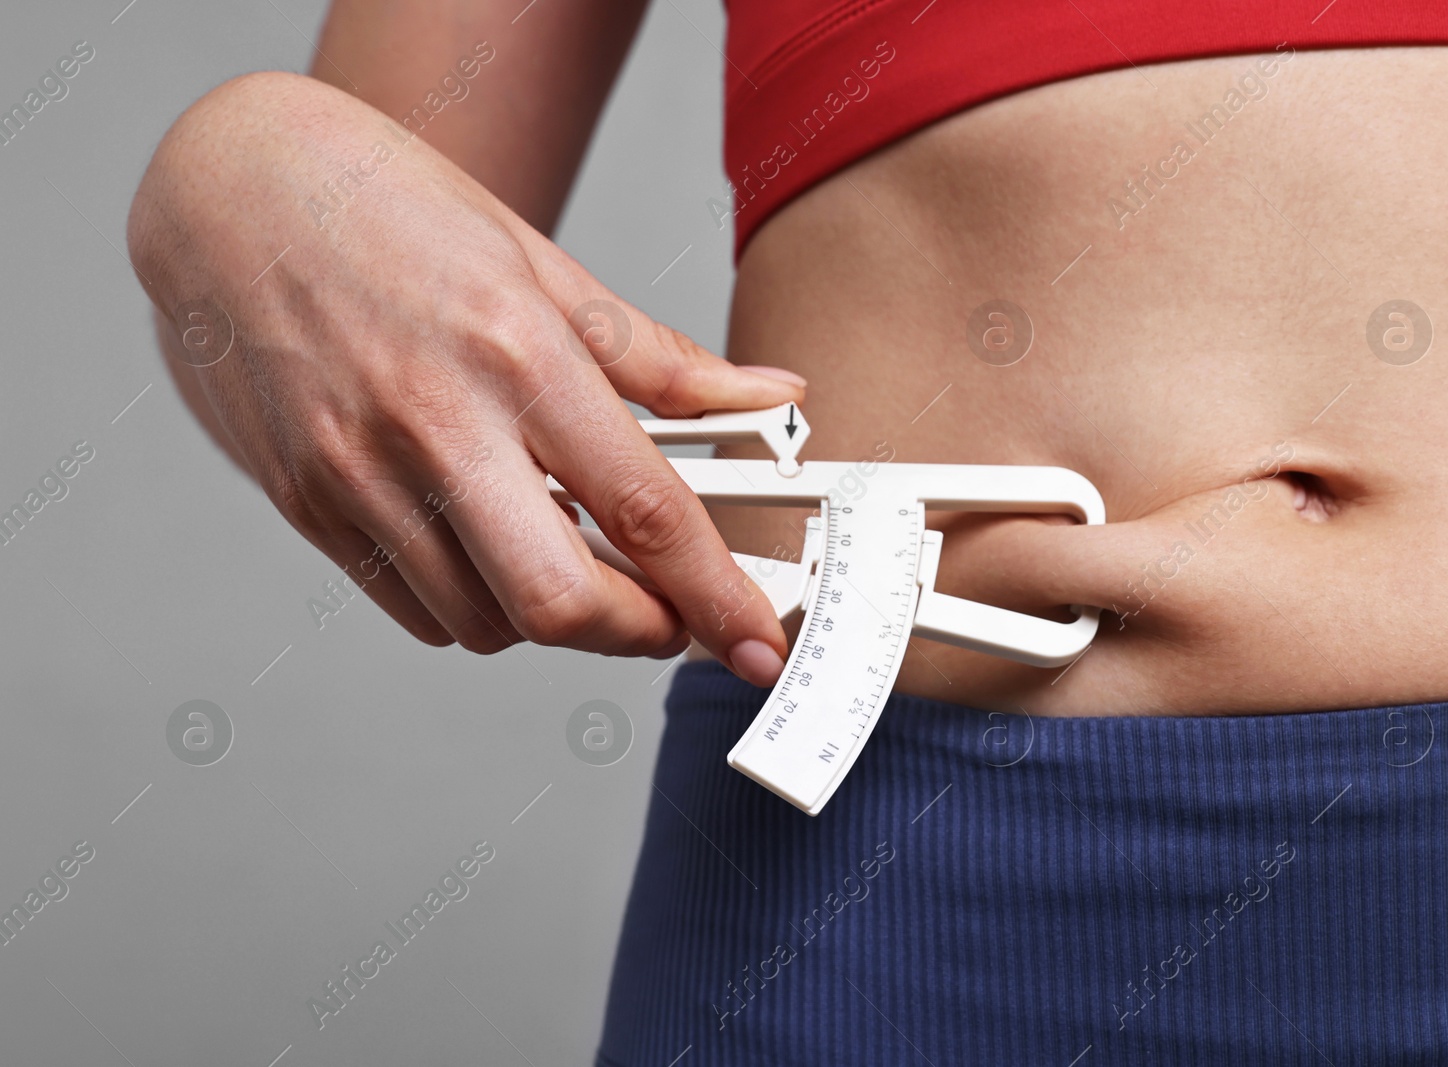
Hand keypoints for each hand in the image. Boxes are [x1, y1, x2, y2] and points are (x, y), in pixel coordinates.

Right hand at [128, 72, 801, 683]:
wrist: (233, 188)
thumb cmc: (393, 213)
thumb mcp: (547, 268)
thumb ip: (663, 361)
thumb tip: (772, 397)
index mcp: (518, 353)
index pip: (643, 507)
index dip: (715, 593)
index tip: (757, 640)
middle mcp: (437, 423)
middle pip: (560, 602)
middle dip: (638, 635)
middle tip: (669, 616)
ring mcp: (359, 471)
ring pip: (486, 622)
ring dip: (552, 618)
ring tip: (571, 555)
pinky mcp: (308, 502)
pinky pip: (415, 608)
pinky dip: (474, 606)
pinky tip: (489, 547)